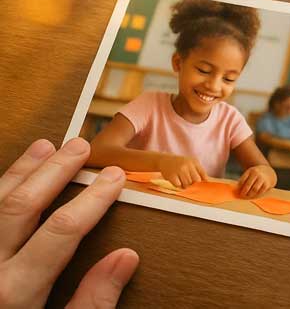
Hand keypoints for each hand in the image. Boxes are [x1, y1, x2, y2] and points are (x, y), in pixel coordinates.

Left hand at [0, 138, 138, 307]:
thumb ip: (92, 303)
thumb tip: (126, 258)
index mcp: (14, 295)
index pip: (60, 231)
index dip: (92, 199)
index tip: (114, 177)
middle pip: (19, 208)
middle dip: (54, 172)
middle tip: (81, 147)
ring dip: (18, 173)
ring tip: (44, 147)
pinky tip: (3, 180)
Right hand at [157, 155, 206, 187]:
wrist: (164, 160)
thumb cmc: (180, 163)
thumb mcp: (190, 162)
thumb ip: (199, 170)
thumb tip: (207, 181)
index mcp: (194, 161)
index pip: (202, 173)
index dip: (204, 179)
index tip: (204, 183)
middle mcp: (187, 165)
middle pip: (196, 180)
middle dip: (193, 183)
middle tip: (188, 180)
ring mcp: (179, 170)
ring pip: (187, 184)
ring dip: (185, 185)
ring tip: (181, 180)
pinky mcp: (172, 176)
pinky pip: (179, 185)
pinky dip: (178, 185)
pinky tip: (176, 180)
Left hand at [237, 165, 277, 198]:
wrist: (269, 172)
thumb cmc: (256, 175)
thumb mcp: (250, 173)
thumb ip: (245, 179)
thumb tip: (238, 189)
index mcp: (250, 170)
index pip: (243, 180)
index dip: (239, 186)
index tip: (238, 190)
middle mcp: (256, 174)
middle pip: (248, 185)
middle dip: (244, 191)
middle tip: (242, 195)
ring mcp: (262, 179)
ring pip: (254, 189)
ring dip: (250, 194)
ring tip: (247, 196)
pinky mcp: (267, 184)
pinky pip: (260, 192)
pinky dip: (256, 195)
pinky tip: (254, 195)